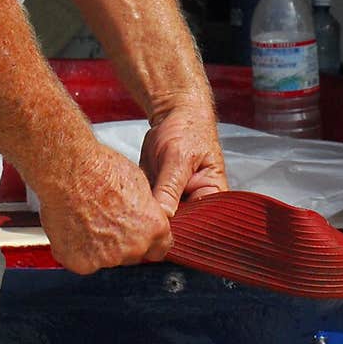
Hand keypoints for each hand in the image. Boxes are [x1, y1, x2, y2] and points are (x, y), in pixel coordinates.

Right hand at [35, 140, 173, 274]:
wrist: (67, 170)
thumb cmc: (100, 169)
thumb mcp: (139, 183)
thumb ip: (146, 211)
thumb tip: (146, 218)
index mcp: (154, 228)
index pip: (158, 249)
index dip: (146, 240)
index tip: (137, 234)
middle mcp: (134, 248)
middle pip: (132, 256)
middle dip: (122, 244)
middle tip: (106, 220)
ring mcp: (107, 259)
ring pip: (106, 260)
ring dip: (99, 247)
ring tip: (87, 219)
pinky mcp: (81, 263)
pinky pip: (83, 261)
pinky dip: (77, 250)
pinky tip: (74, 227)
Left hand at [139, 103, 228, 217]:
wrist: (173, 114)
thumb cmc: (188, 130)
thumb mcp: (179, 158)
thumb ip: (170, 188)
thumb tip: (163, 217)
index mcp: (212, 196)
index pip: (200, 223)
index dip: (182, 229)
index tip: (162, 228)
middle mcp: (195, 202)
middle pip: (180, 224)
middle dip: (162, 223)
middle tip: (144, 218)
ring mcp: (175, 200)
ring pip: (161, 218)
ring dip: (148, 215)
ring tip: (136, 206)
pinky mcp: (157, 195)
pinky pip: (147, 206)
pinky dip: (138, 204)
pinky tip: (130, 198)